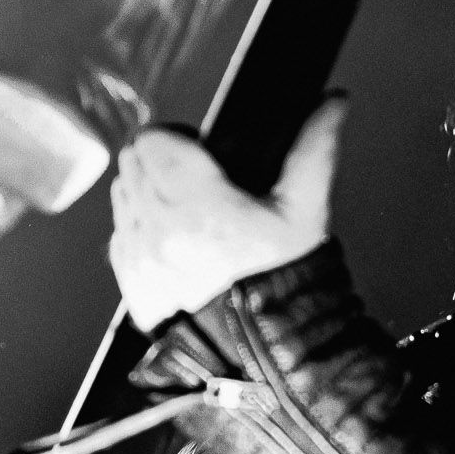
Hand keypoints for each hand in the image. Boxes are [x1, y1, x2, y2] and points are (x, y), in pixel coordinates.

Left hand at [108, 97, 346, 329]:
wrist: (264, 351)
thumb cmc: (283, 279)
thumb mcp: (305, 209)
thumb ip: (314, 148)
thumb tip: (334, 101)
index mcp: (192, 200)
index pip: (151, 139)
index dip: (178, 139)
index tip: (203, 156)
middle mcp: (154, 227)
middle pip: (132, 164)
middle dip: (161, 164)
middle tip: (201, 185)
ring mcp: (138, 259)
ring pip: (122, 199)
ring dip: (148, 196)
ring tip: (192, 219)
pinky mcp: (132, 286)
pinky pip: (120, 240)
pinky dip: (142, 235)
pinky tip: (179, 249)